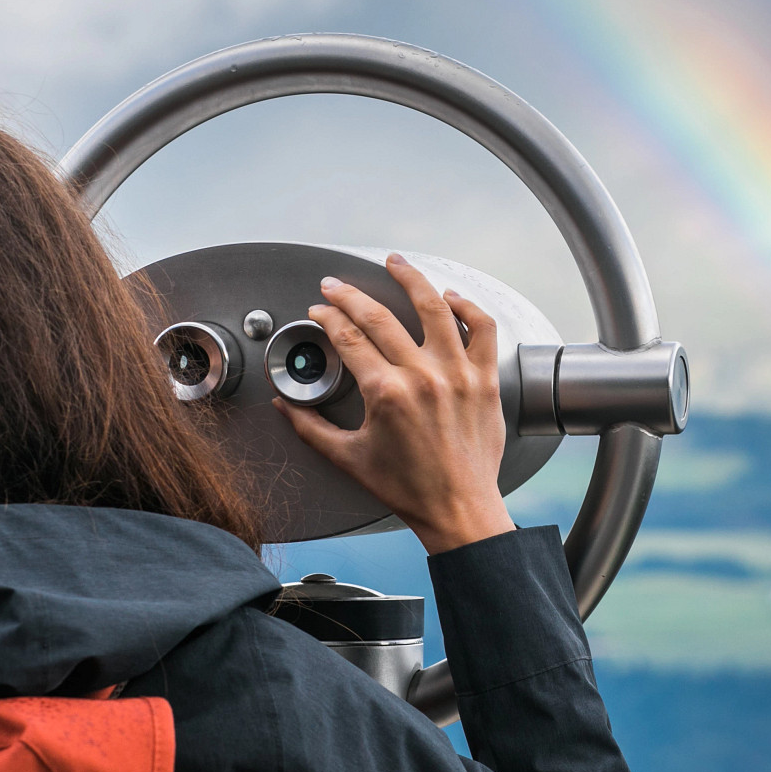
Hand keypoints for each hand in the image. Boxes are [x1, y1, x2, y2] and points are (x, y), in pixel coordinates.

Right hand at [275, 254, 515, 554]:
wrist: (458, 509)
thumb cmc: (409, 489)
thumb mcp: (348, 458)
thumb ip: (311, 427)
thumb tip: (285, 405)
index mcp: (386, 393)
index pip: (348, 337)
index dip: (328, 317)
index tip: (320, 311)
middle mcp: (423, 377)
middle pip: (379, 316)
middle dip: (349, 294)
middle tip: (335, 286)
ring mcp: (458, 374)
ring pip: (434, 307)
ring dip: (410, 278)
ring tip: (395, 262)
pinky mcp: (485, 379)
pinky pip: (481, 329)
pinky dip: (467, 307)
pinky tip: (450, 296)